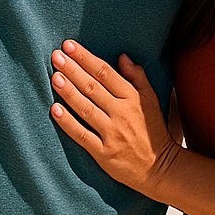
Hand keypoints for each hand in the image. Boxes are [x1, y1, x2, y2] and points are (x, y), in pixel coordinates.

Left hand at [50, 40, 178, 198]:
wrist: (160, 168)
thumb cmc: (153, 130)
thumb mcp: (151, 100)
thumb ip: (137, 77)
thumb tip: (122, 56)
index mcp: (133, 98)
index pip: (105, 73)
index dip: (86, 58)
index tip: (69, 46)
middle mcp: (121, 113)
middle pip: (93, 87)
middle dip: (73, 69)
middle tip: (56, 55)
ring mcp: (111, 134)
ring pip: (85, 108)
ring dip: (68, 92)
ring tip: (54, 76)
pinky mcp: (103, 153)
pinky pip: (81, 135)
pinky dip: (67, 122)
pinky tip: (54, 109)